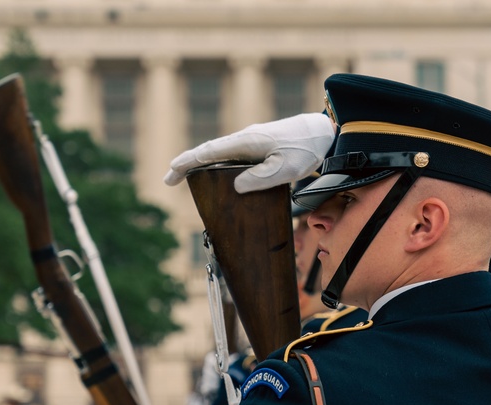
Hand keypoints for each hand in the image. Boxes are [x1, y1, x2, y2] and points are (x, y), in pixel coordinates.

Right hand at [164, 113, 335, 192]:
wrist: (320, 132)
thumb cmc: (304, 149)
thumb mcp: (285, 169)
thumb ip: (260, 178)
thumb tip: (235, 187)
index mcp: (246, 142)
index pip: (210, 152)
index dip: (188, 162)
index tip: (172, 171)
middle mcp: (244, 139)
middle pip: (208, 151)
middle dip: (187, 163)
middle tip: (169, 179)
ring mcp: (249, 142)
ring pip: (218, 153)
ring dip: (199, 163)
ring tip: (184, 177)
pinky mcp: (256, 147)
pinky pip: (229, 155)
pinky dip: (215, 163)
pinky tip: (213, 174)